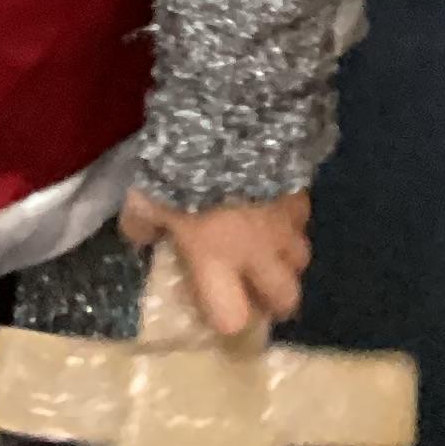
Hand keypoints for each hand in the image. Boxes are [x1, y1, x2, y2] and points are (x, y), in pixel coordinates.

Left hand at [119, 185, 312, 339]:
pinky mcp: (301, 192)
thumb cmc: (184, 171)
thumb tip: (141, 238)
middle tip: (258, 288)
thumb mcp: (146, 198)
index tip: (220, 309)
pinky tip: (274, 206)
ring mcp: (286, 224)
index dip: (228, 320)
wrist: (233, 125)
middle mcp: (258, 254)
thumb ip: (142, 224)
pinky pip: (303, 219)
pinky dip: (292, 220)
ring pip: (301, 259)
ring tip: (268, 247)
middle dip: (275, 299)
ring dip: (286, 259)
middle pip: (286, 298)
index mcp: (218, 262)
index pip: (233, 318)